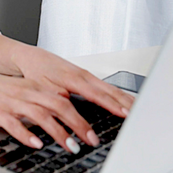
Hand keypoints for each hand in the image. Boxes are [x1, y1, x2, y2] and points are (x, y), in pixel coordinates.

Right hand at [0, 69, 107, 151]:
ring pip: (41, 116)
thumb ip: (40, 99)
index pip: (64, 101)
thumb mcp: (19, 91)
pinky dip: (27, 134)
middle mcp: (25, 93)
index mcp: (33, 87)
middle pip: (58, 107)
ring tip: (70, 147)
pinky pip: (15, 124)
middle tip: (90, 141)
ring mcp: (11, 102)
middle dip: (78, 125)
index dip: (82, 117)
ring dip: (59, 133)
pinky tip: (36, 144)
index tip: (94, 134)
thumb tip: (64, 108)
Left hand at [13, 43, 134, 119]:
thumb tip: (70, 113)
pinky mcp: (85, 75)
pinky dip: (119, 94)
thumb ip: (59, 102)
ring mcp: (86, 74)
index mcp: (74, 78)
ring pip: (111, 87)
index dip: (114, 106)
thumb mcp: (44, 90)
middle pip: (111, 90)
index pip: (99, 95)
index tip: (127, 114)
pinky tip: (126, 101)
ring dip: (126, 98)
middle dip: (128, 103)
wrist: (29, 57)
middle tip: (143, 114)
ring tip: (142, 109)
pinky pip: (107, 86)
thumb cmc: (35, 72)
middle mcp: (83, 75)